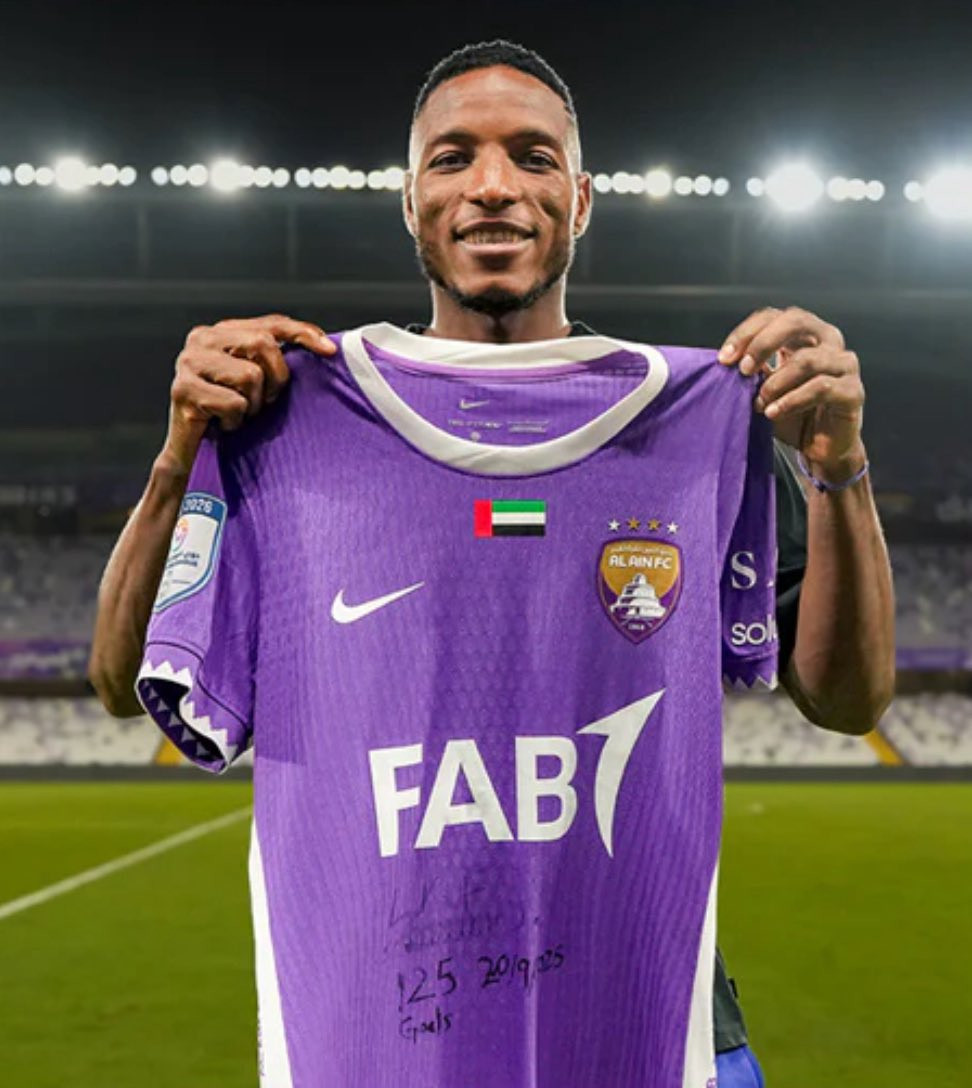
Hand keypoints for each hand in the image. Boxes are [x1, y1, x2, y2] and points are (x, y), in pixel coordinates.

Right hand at [162, 313, 335, 474]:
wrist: (190, 450)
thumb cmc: (229, 413)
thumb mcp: (256, 380)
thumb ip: (274, 357)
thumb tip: (325, 348)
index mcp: (222, 331)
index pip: (271, 323)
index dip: (303, 333)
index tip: (330, 351)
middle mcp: (202, 338)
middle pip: (263, 344)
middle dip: (275, 378)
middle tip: (264, 401)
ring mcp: (189, 362)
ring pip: (250, 375)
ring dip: (253, 404)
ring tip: (239, 413)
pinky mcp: (183, 390)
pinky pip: (233, 403)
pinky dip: (236, 421)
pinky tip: (224, 424)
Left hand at [717, 306, 865, 480]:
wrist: (818, 448)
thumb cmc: (791, 413)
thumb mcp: (763, 388)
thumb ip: (752, 370)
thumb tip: (727, 360)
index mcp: (804, 334)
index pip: (773, 316)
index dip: (746, 332)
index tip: (724, 358)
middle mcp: (828, 341)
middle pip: (796, 321)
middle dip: (762, 344)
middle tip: (743, 370)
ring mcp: (844, 364)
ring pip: (806, 359)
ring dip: (775, 382)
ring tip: (758, 403)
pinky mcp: (853, 390)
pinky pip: (820, 387)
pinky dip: (791, 400)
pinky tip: (773, 413)